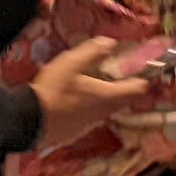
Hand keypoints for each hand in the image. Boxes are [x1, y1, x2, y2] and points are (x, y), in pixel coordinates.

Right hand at [25, 37, 151, 135]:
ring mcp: (89, 125)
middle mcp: (102, 112)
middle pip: (121, 102)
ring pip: (106, 111)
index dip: (142, 81)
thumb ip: (91, 52)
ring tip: (98, 87)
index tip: (145, 74)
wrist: (29, 120)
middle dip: (124, 90)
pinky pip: (91, 118)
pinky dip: (91, 109)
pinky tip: (78, 102)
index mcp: (105, 95)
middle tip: (122, 79)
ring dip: (107, 100)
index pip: (134, 90)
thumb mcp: (70, 63)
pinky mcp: (76, 132)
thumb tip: (110, 43)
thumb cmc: (53, 89)